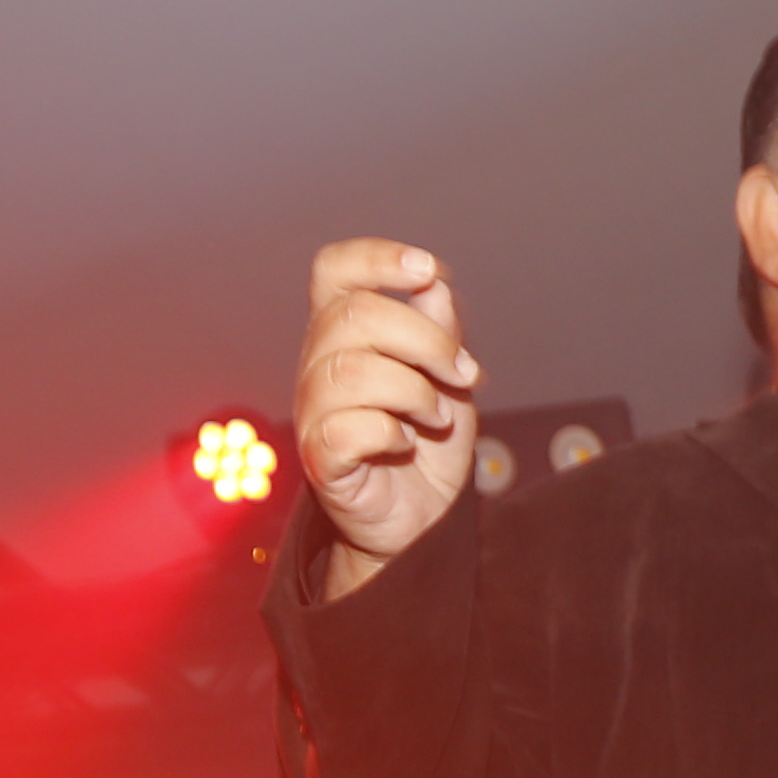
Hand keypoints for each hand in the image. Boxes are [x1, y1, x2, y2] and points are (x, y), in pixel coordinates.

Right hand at [296, 238, 479, 594]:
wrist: (424, 519)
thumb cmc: (428, 443)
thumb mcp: (448, 377)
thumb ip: (441, 330)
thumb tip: (433, 284)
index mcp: (343, 335)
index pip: (334, 271)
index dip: (375, 257)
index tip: (427, 270)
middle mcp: (318, 366)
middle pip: (352, 315)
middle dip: (424, 339)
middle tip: (462, 374)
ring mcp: (314, 413)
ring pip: (350, 371)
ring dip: (413, 390)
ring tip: (439, 415)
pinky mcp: (322, 461)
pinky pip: (345, 429)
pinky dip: (389, 431)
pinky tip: (406, 443)